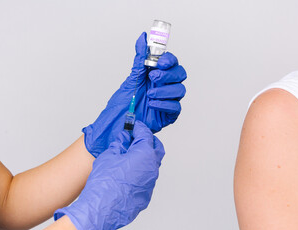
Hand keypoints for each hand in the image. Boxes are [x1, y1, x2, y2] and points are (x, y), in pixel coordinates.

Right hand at [54, 121, 164, 229]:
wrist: (101, 209)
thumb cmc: (104, 182)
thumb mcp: (109, 155)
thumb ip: (120, 144)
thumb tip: (124, 138)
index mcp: (145, 154)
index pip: (146, 135)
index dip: (139, 128)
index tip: (134, 126)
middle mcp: (152, 168)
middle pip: (156, 149)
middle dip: (148, 141)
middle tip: (136, 139)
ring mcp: (151, 183)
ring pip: (152, 165)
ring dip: (144, 158)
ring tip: (129, 157)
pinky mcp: (146, 196)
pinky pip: (146, 180)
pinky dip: (140, 173)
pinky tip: (127, 174)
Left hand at [83, 32, 186, 156]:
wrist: (117, 123)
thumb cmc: (124, 102)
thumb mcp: (132, 78)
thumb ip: (140, 58)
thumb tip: (143, 37)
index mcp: (158, 75)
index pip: (172, 62)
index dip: (169, 60)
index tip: (160, 62)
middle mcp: (165, 86)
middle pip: (180, 74)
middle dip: (168, 75)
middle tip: (153, 78)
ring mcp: (168, 100)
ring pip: (180, 90)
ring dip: (164, 90)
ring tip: (149, 94)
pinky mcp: (168, 115)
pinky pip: (175, 107)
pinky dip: (164, 104)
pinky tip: (152, 103)